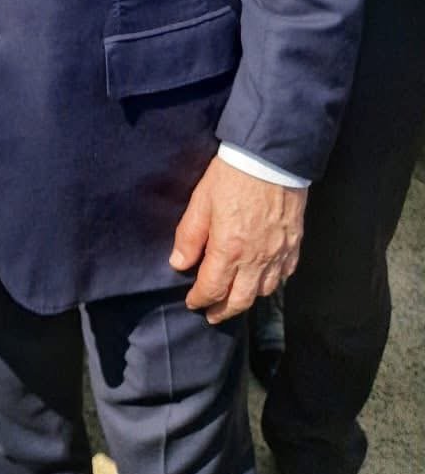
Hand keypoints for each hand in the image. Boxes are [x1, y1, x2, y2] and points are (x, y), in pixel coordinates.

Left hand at [170, 155, 306, 324]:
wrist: (271, 158)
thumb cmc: (233, 175)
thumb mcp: (201, 201)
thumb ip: (190, 236)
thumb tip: (180, 263)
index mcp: (229, 249)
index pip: (212, 288)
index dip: (200, 299)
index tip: (192, 302)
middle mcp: (256, 258)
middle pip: (240, 300)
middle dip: (224, 311)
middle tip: (213, 315)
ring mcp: (278, 253)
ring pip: (264, 291)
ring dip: (247, 299)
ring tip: (234, 298)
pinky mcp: (294, 244)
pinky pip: (284, 275)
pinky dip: (271, 283)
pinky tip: (263, 280)